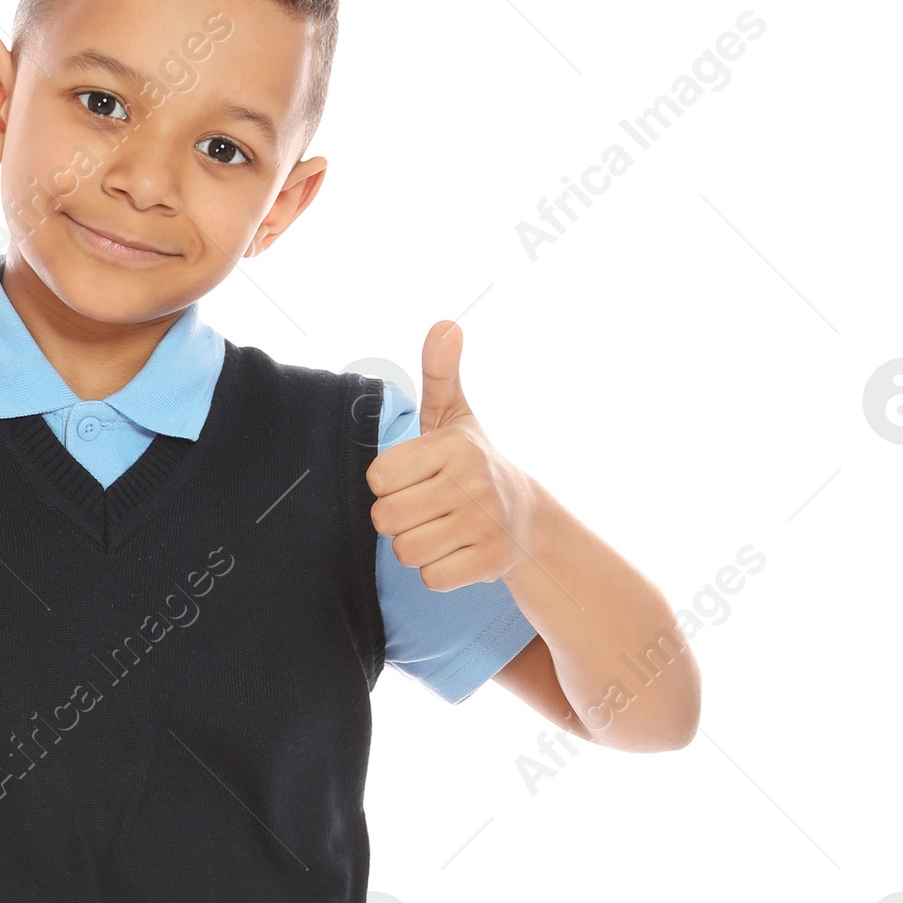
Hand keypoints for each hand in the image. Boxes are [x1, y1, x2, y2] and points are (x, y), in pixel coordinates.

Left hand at [366, 320, 538, 588]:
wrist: (525, 517)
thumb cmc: (471, 463)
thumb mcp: (454, 415)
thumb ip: (439, 372)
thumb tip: (446, 324)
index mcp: (453, 445)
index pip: (378, 477)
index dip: (388, 483)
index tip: (414, 478)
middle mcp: (471, 482)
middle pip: (386, 518)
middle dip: (398, 518)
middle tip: (425, 507)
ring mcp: (483, 523)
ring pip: (406, 551)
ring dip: (416, 545)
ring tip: (440, 528)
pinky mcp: (489, 562)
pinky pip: (430, 577)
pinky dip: (437, 570)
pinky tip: (455, 550)